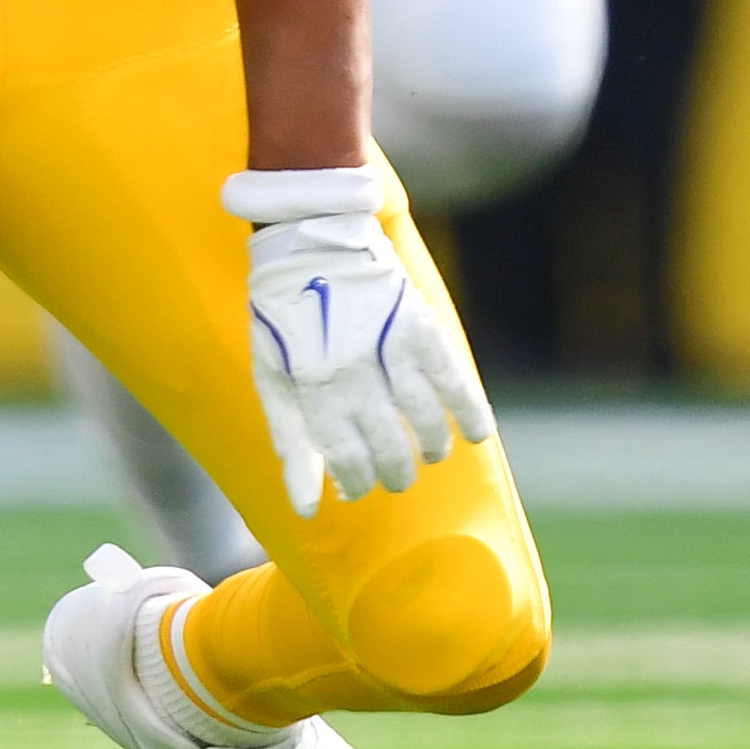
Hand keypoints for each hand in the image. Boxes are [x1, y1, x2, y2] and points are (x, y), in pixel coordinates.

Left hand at [227, 166, 495, 517]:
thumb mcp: (272, 378)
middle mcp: (355, 373)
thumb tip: (307, 509)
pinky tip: (477, 434)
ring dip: (433, 448)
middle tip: (398, 476)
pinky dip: (470, 410)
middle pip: (389, 448)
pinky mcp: (421, 326)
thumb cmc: (286, 317)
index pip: (346, 459)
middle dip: (396, 473)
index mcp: (313, 387)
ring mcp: (391, 349)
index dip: (356, 482)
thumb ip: (291, 442)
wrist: (310, 239)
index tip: (358, 487)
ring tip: (430, 454)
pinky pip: (455, 379)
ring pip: (426, 421)